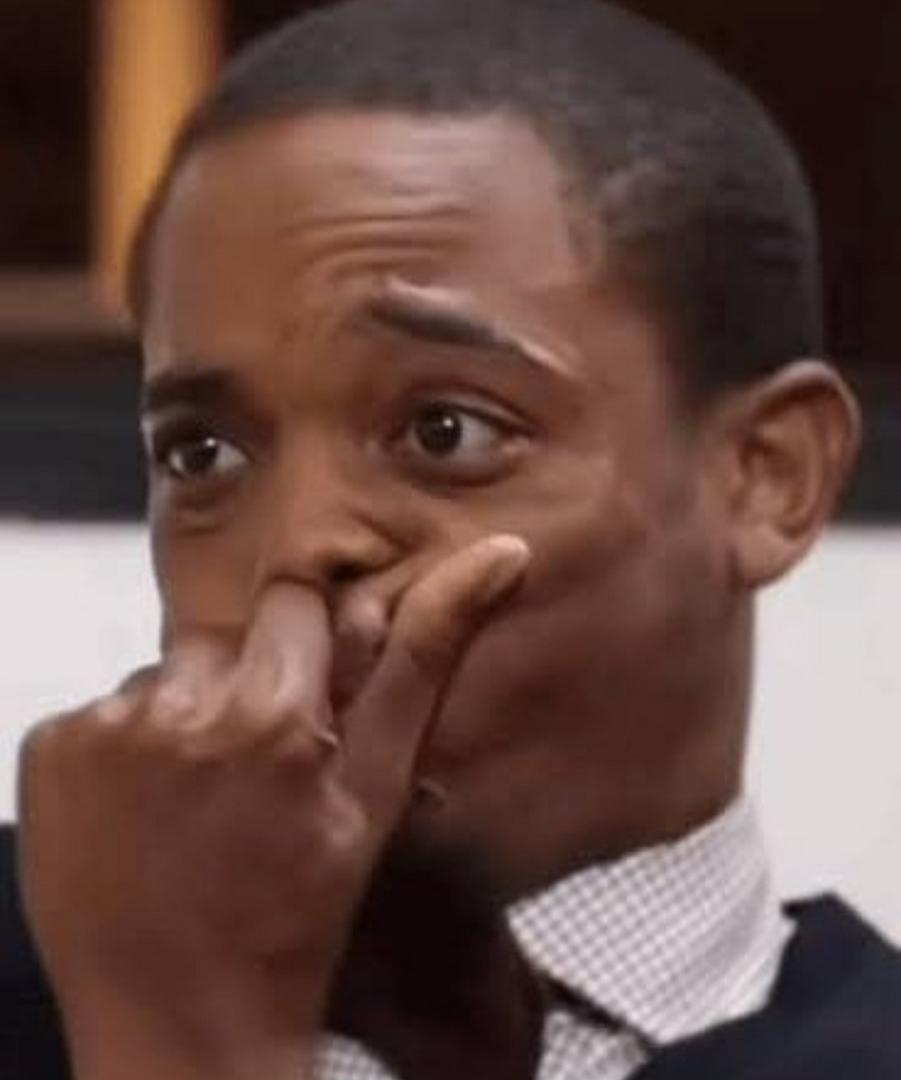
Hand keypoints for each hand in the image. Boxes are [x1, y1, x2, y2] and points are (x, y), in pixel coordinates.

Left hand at [17, 536, 528, 1079]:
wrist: (182, 1023)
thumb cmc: (295, 915)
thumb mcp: (376, 791)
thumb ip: (423, 662)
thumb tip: (496, 556)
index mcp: (274, 713)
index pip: (292, 601)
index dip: (301, 649)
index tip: (301, 700)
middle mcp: (181, 708)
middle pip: (223, 639)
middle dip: (242, 684)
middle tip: (251, 769)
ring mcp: (105, 731)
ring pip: (162, 675)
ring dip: (181, 717)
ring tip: (195, 799)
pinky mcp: (49, 753)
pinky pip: (99, 712)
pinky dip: (120, 749)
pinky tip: (142, 812)